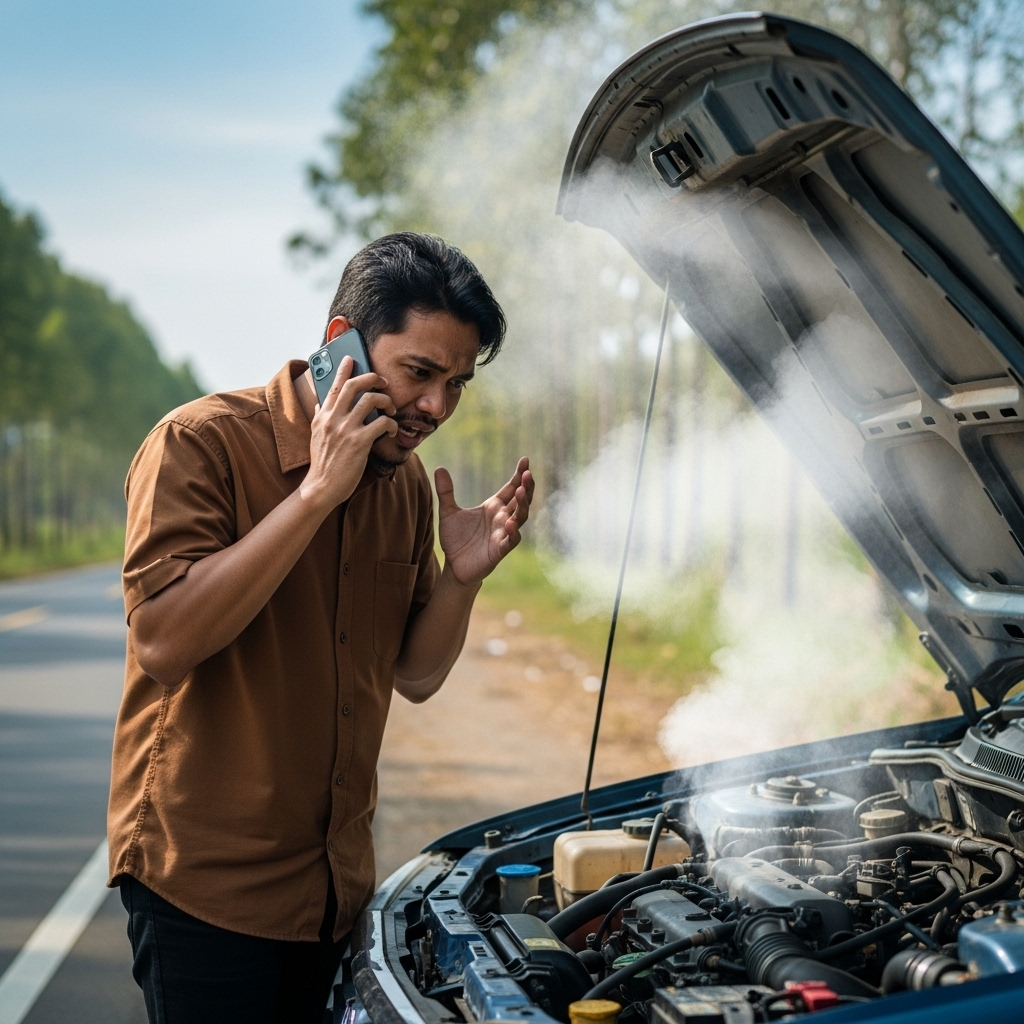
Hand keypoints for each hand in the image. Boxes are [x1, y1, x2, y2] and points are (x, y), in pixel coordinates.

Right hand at [300, 356, 396, 510]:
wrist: (321, 487)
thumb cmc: (323, 463)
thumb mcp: (315, 435)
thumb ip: (319, 417)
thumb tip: (320, 403)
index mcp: (323, 415)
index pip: (334, 386)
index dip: (343, 369)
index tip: (351, 358)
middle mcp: (333, 419)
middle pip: (354, 386)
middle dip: (372, 378)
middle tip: (382, 381)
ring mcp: (346, 430)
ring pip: (370, 400)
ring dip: (386, 401)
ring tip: (391, 408)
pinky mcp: (359, 443)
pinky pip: (381, 423)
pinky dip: (391, 423)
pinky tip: (393, 430)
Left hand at [435, 457, 533, 585]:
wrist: (454, 566)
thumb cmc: (456, 539)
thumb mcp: (448, 512)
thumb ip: (445, 492)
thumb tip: (439, 468)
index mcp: (494, 506)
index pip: (511, 487)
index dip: (519, 474)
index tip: (525, 460)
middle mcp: (502, 518)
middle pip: (520, 500)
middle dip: (526, 487)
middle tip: (528, 473)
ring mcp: (503, 533)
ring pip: (520, 517)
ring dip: (523, 505)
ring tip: (522, 491)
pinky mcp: (500, 549)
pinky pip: (511, 540)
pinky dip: (512, 532)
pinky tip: (510, 523)